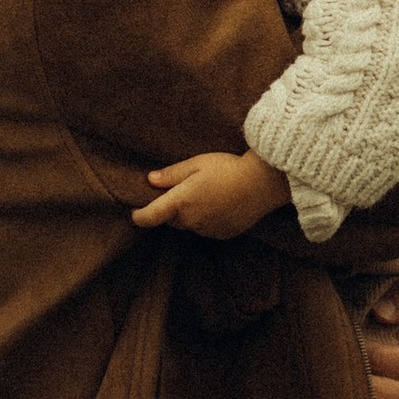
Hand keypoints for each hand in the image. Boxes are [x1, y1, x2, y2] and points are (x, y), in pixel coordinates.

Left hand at [131, 149, 290, 238]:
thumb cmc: (228, 168)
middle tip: (182, 191)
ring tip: (205, 195)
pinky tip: (219, 204)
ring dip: (190, 215)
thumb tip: (150, 180)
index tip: (135, 213)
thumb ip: (172, 174)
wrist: (263, 183)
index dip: (139, 216)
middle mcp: (192, 220)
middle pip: (171, 220)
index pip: (151, 216)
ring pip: (190, 225)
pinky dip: (206, 219)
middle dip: (171, 210)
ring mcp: (208, 229)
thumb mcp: (197, 164)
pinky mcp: (223, 234)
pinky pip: (206, 229)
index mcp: (181, 201)